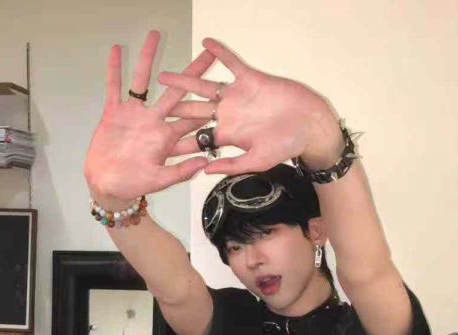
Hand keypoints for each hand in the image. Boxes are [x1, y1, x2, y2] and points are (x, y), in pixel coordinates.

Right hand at [84, 30, 215, 204]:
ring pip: (143, 82)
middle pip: (176, 92)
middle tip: (208, 56)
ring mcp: (134, 115)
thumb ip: (180, 172)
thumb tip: (204, 164)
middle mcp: (153, 121)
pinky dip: (115, 70)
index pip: (192, 118)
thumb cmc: (134, 185)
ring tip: (155, 35)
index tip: (224, 90)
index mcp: (167, 137)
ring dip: (149, 60)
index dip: (208, 105)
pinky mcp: (114, 113)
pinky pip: (115, 87)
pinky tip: (118, 50)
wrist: (108, 185)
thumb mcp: (159, 181)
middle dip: (192, 74)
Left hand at [159, 37, 343, 175]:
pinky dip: (220, 53)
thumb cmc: (286, 148)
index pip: (197, 139)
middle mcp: (227, 115)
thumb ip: (231, 165)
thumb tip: (204, 170)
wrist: (309, 126)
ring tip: (163, 75)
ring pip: (205, 86)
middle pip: (193, 111)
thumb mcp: (256, 162)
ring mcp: (237, 96)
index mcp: (226, 135)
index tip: (156, 146)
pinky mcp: (249, 79)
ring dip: (185, 80)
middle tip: (148, 109)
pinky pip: (231, 63)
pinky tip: (205, 42)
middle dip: (172, 110)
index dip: (178, 142)